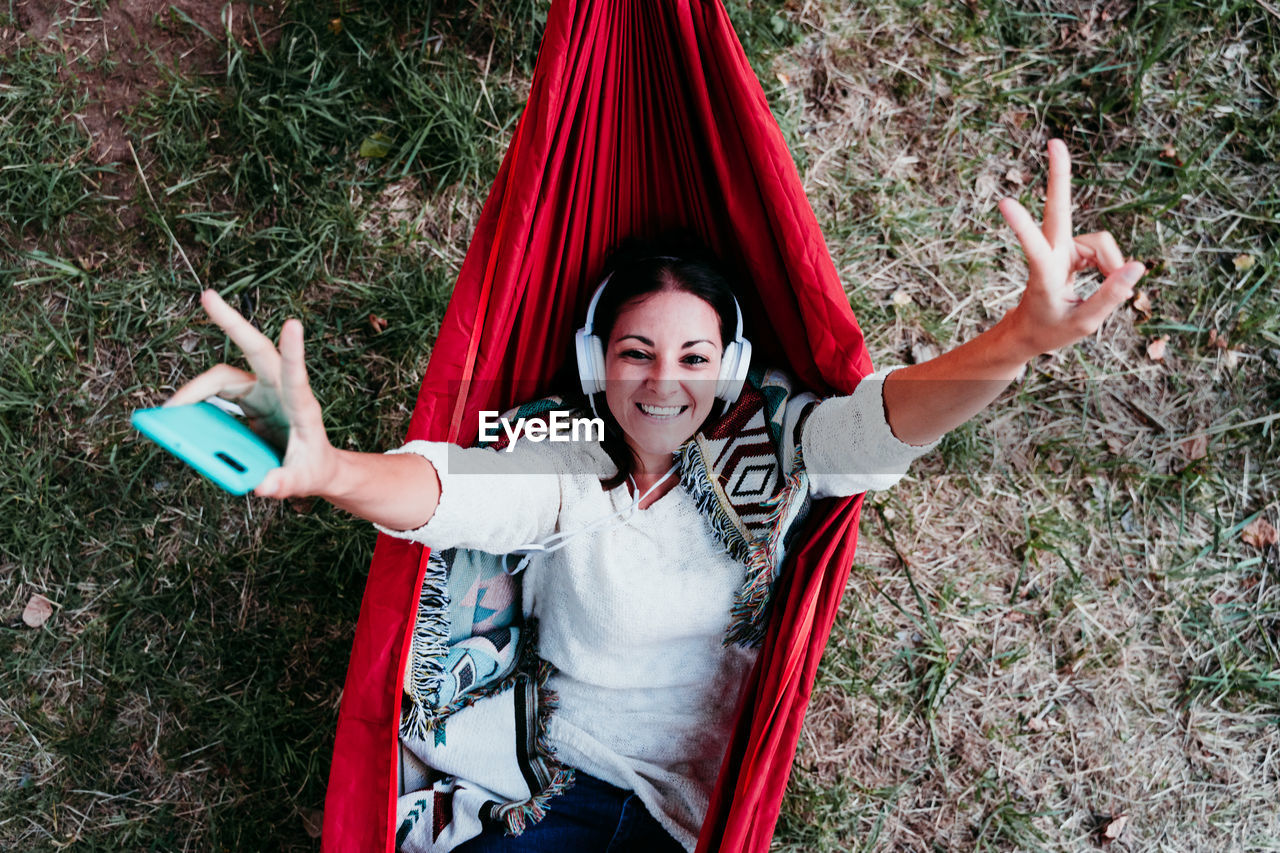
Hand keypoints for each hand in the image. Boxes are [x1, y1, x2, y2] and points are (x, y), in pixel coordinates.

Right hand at [166, 290, 337, 498]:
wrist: (316, 468)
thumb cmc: (314, 469)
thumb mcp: (304, 481)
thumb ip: (286, 483)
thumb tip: (264, 486)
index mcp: (301, 406)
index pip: (297, 375)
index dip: (293, 352)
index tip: (293, 324)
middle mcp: (280, 391)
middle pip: (254, 350)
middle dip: (231, 323)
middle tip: (206, 296)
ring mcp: (263, 393)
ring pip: (223, 376)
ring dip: (195, 388)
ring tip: (169, 411)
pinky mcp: (248, 401)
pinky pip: (216, 394)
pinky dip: (195, 402)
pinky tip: (177, 413)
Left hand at [998, 139, 1145, 355]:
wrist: (1030, 331)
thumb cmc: (1050, 330)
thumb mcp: (1083, 324)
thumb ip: (1111, 296)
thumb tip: (1138, 267)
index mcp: (1043, 275)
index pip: (1034, 249)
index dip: (1022, 226)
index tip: (1004, 202)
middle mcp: (1050, 254)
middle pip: (1058, 211)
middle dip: (1059, 176)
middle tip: (1055, 141)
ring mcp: (1061, 248)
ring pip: (1100, 245)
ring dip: (1110, 269)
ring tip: (1101, 297)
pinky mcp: (1071, 247)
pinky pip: (1102, 251)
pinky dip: (1109, 268)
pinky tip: (1103, 282)